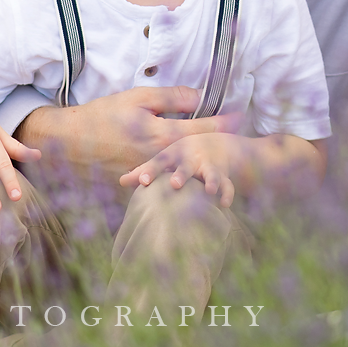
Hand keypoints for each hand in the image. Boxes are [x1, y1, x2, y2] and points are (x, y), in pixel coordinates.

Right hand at [15, 86, 242, 180]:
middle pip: (198, 154)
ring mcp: (150, 175)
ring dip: (201, 164)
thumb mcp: (138, 98)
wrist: (69, 142)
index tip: (240, 116)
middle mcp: (160, 159)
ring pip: (183, 170)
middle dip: (218, 146)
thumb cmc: (103, 115)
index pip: (203, 130)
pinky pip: (163, 180)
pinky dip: (177, 175)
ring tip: (218, 160)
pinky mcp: (138, 184)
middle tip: (236, 138)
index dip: (224, 123)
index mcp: (162, 136)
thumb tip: (200, 96)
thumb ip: (172, 97)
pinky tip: (186, 173)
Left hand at [121, 132, 246, 207]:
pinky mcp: (222, 174)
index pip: (159, 162)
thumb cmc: (182, 155)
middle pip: (185, 166)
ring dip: (210, 181)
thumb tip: (120, 181)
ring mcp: (207, 165)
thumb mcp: (165, 158)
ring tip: (209, 190)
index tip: (142, 182)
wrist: (217, 142)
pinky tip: (225, 204)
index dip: (151, 171)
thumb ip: (144, 170)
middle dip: (181, 174)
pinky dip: (227, 193)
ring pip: (209, 173)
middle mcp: (190, 159)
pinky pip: (227, 184)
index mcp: (173, 154)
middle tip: (175, 184)